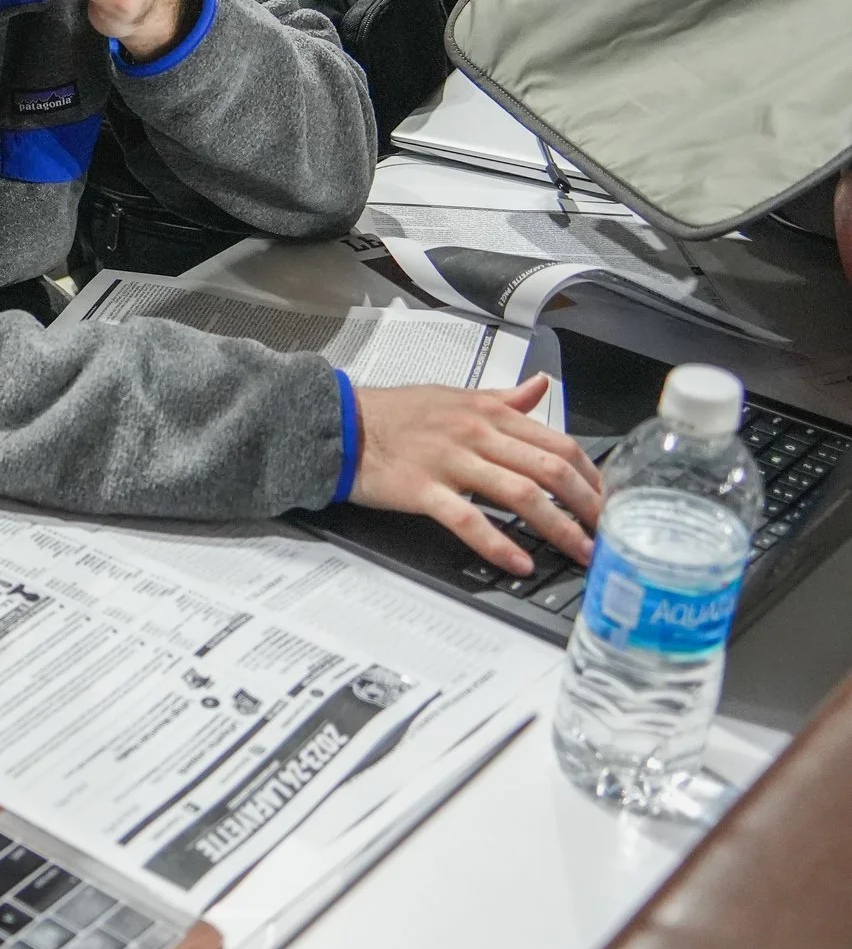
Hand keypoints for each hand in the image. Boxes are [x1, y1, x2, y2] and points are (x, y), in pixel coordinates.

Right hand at [352, 376, 604, 573]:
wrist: (339, 422)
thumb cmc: (394, 413)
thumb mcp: (454, 395)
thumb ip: (502, 398)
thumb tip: (540, 387)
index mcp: (488, 412)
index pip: (558, 441)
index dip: (592, 474)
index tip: (608, 499)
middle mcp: (476, 433)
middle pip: (550, 468)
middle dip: (587, 504)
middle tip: (608, 532)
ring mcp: (450, 461)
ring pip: (520, 493)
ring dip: (558, 528)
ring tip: (579, 553)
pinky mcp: (423, 489)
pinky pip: (468, 519)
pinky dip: (497, 543)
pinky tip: (519, 562)